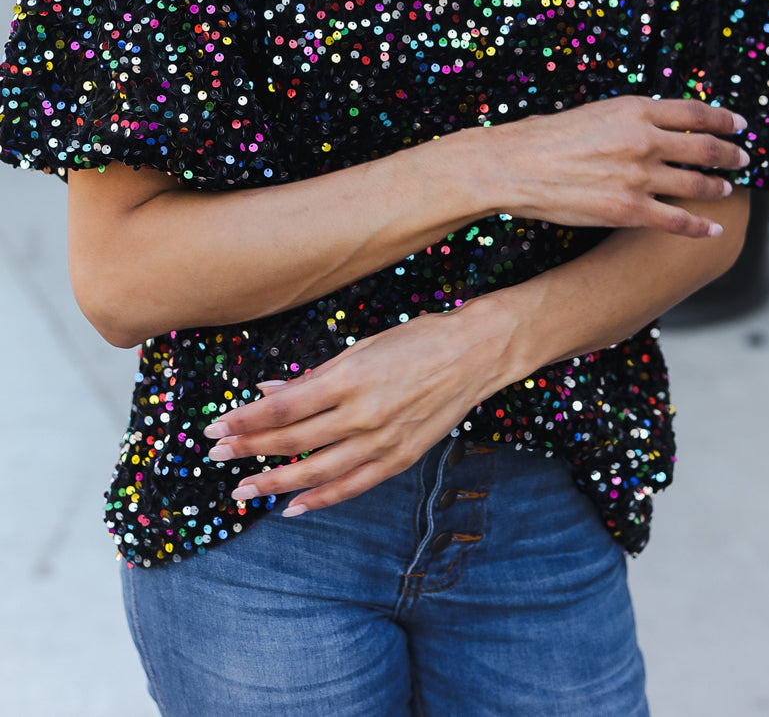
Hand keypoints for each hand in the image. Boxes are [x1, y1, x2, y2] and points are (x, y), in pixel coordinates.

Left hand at [202, 301, 512, 516]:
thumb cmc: (416, 340)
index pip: (282, 408)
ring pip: (315, 472)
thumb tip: (269, 391)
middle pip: (291, 441)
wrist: (474, 353)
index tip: (216, 429)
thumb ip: (314, 375)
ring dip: (274, 483)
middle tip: (215, 457)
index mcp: (349, 377)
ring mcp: (382, 441)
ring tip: (242, 491)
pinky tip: (292, 508)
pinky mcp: (399, 458)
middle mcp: (362, 413)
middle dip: (248, 450)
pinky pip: (351, 487)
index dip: (244, 421)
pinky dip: (319, 501)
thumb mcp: (361, 347)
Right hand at [489, 95, 747, 238]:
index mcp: (635, 110)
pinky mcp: (628, 210)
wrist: (515, 166)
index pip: (695, 113)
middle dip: (730, 154)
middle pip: (704, 148)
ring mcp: (639, 177)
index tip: (740, 124)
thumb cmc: (547, 137)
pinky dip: (700, 227)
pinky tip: (713, 230)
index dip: (724, 119)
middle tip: (743, 157)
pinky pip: (676, 221)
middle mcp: (644, 141)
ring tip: (727, 189)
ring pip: (696, 185)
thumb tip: (658, 124)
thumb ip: (631, 118)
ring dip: (717, 188)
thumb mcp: (596, 112)